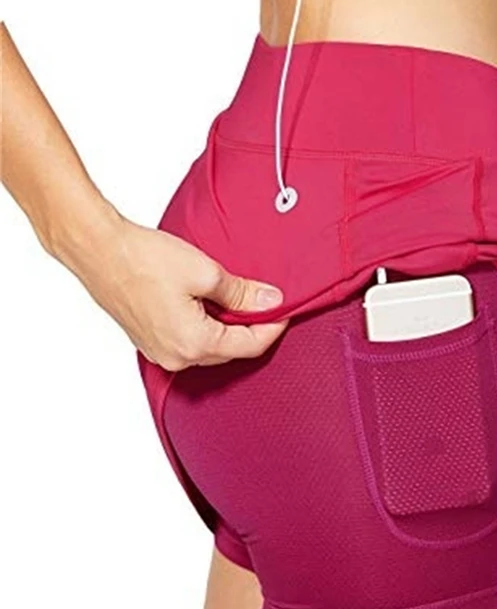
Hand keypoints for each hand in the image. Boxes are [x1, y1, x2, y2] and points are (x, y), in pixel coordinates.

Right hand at [64, 211, 288, 371]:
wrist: (98, 250)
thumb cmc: (143, 259)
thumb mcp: (206, 273)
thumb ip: (242, 292)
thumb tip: (271, 301)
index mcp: (195, 344)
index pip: (251, 345)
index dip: (274, 326)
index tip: (286, 309)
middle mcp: (177, 358)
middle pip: (232, 349)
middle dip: (253, 327)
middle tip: (268, 302)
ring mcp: (161, 353)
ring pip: (211, 347)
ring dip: (230, 327)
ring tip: (241, 300)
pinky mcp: (151, 342)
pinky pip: (190, 342)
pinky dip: (208, 327)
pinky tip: (212, 305)